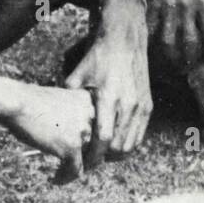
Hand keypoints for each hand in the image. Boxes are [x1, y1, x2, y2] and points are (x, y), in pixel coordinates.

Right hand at [0, 80, 93, 182]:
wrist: (16, 102)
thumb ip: (72, 120)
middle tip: (74, 166)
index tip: (82, 153)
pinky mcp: (72, 146)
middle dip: (87, 158)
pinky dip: (65, 178)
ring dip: (76, 169)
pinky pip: (75, 170)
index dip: (92, 143)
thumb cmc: (29, 102)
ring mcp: (83, 130)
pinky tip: (54, 180)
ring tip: (63, 174)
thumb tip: (78, 144)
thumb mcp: (58, 105)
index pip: (100, 128)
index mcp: (89, 101)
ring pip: (89, 160)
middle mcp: (91, 115)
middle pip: (98, 145)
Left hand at [63, 2, 151, 165]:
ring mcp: (140, 106)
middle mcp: (128, 104)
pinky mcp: (148, 105)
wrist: (125, 40)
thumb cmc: (98, 57)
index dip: (94, 156)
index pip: (103, 139)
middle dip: (104, 158)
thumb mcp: (78, 74)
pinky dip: (128, 144)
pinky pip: (140, 135)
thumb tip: (55, 118)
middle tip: (90, 160)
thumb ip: (69, 98)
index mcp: (108, 97)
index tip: (83, 162)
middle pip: (118, 147)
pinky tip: (116, 142)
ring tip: (102, 153)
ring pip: (131, 145)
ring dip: (117, 154)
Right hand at [148, 0, 203, 67]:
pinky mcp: (153, 5)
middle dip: (190, 60)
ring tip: (173, 64)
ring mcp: (169, 7)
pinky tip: (155, 51)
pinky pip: (153, 31)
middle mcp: (188, 7)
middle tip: (188, 68)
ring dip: (171, 57)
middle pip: (190, 43)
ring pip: (170, 41)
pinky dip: (153, 44)